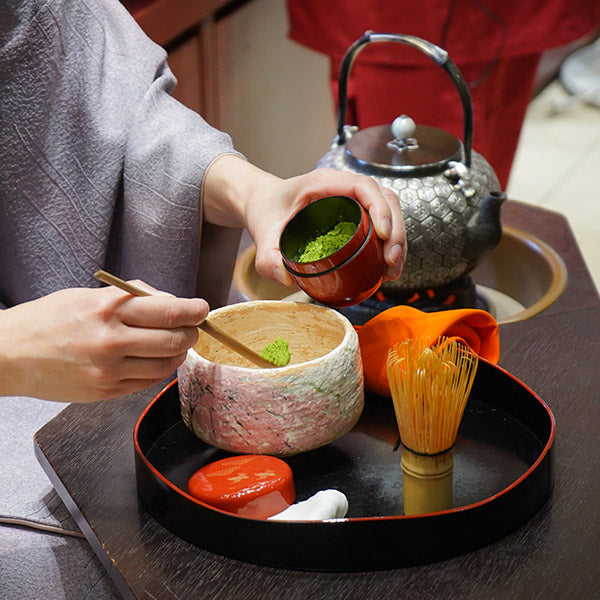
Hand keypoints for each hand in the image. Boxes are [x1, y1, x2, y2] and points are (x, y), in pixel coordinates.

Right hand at [0, 284, 207, 401]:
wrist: (8, 354)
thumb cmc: (49, 318)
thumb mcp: (90, 295)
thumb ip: (134, 297)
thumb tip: (172, 303)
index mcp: (108, 310)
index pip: (170, 312)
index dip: (194, 311)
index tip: (202, 309)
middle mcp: (111, 341)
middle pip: (175, 340)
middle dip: (191, 333)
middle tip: (191, 328)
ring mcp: (109, 370)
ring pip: (166, 365)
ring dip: (177, 353)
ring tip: (173, 344)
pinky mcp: (105, 392)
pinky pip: (147, 382)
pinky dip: (158, 369)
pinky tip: (153, 359)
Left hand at [202, 155, 406, 284]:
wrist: (263, 203)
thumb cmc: (266, 210)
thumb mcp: (262, 234)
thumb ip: (267, 258)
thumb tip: (286, 279)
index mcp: (323, 182)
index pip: (363, 186)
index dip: (379, 208)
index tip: (383, 235)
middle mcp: (343, 186)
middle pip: (384, 198)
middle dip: (395, 230)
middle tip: (391, 262)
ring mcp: (352, 198)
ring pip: (389, 209)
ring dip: (398, 238)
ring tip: (392, 269)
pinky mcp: (356, 212)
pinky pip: (382, 220)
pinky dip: (390, 241)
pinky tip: (387, 266)